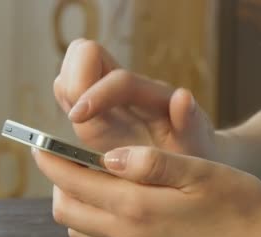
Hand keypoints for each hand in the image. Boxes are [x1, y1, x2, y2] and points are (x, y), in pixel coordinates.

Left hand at [32, 145, 260, 236]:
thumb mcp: (201, 172)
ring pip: (78, 226)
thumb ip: (151, 162)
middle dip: (56, 179)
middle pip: (65, 208)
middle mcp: (128, 234)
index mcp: (137, 207)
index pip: (73, 181)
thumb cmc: (239, 207)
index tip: (38, 141)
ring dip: (71, 200)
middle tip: (63, 154)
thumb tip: (107, 156)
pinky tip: (111, 200)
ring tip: (86, 175)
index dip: (50, 158)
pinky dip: (90, 218)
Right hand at [54, 39, 215, 157]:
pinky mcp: (95, 109)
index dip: (96, 93)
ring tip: (74, 122)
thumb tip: (182, 95)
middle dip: (74, 80)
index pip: (118, 80)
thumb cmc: (196, 154)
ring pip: (73, 70)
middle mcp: (127, 89)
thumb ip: (191, 124)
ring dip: (66, 90)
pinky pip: (69, 92)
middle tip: (76, 117)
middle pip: (86, 54)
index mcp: (153, 97)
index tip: (78, 117)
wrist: (193, 158)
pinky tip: (70, 129)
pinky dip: (63, 102)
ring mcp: (108, 97)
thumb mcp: (198, 147)